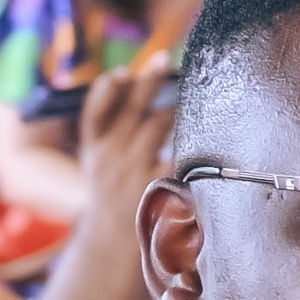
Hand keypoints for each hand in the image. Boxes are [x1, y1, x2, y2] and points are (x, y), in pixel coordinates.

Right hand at [73, 52, 174, 253]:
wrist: (111, 241)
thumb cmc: (111, 186)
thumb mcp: (97, 156)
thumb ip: (111, 122)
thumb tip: (133, 78)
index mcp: (94, 147)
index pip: (95, 114)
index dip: (106, 92)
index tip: (120, 74)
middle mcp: (111, 158)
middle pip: (132, 114)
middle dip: (148, 84)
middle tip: (163, 58)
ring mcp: (135, 175)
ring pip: (157, 130)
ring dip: (174, 107)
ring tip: (191, 87)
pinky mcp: (159, 190)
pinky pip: (178, 158)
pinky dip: (190, 141)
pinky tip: (206, 127)